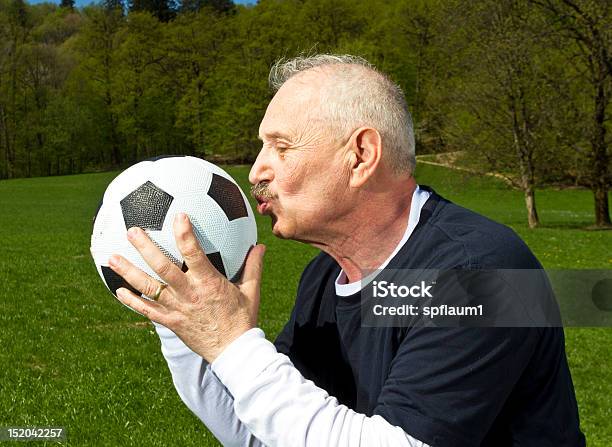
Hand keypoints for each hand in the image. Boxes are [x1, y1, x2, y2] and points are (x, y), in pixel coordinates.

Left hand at [108, 213, 265, 362]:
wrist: (233, 352)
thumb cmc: (243, 319)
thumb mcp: (252, 291)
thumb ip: (253, 266)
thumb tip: (260, 245)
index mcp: (209, 283)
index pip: (194, 254)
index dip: (185, 234)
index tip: (179, 215)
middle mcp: (189, 294)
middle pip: (162, 268)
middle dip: (146, 248)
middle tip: (132, 231)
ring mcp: (177, 309)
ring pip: (149, 288)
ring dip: (129, 272)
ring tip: (112, 257)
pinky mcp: (171, 322)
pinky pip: (147, 311)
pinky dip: (131, 301)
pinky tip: (118, 290)